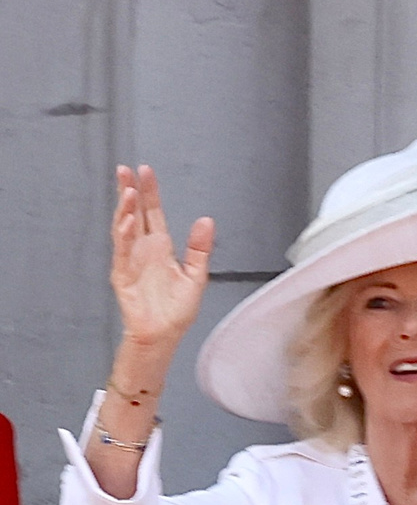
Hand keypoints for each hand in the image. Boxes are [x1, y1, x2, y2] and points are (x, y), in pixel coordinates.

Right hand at [108, 166, 213, 350]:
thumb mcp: (196, 275)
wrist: (164, 334)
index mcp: (161, 247)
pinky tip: (127, 221)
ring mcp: (131, 260)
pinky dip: (124, 236)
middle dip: (130, 191)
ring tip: (128, 191)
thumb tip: (207, 220)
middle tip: (126, 170)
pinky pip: (122, 252)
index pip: (153, 212)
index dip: (150, 192)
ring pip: (124, 229)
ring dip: (125, 209)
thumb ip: (200, 248)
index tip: (145, 171)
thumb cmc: (177, 309)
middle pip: (134, 214)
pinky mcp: (122, 275)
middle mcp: (144, 250)